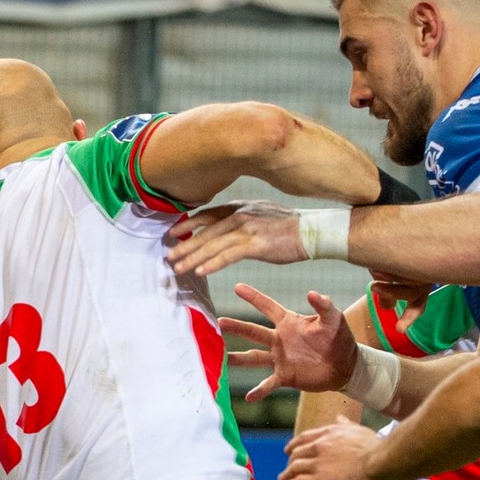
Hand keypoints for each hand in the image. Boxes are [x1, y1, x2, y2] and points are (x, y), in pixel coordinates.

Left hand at [166, 201, 304, 276]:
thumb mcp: (259, 215)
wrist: (312, 230)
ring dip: (192, 257)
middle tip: (167, 256)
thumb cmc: (286, 226)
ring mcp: (248, 229)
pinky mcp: (257, 245)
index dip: (187, 225)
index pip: (206, 215)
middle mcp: (240, 215)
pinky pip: (229, 256)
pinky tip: (200, 272)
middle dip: (184, 245)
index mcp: (239, 207)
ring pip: (213, 245)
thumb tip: (222, 228)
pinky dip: (213, 263)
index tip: (170, 235)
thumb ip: (239, 219)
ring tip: (177, 268)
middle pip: (205, 232)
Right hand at [223, 285, 359, 401]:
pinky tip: (249, 397)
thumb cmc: (339, 338)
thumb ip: (323, 306)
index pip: (267, 307)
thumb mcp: (334, 319)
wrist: (345, 366)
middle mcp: (279, 340)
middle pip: (252, 331)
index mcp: (289, 323)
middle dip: (236, 327)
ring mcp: (279, 358)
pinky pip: (268, 383)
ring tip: (221, 358)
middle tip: (218, 321)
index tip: (237, 287)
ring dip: (238, 358)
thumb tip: (311, 293)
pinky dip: (259, 390)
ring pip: (253, 357)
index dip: (253, 296)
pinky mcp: (285, 376)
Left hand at [282, 418, 384, 479]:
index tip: (289, 450)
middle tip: (289, 469)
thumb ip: (346, 425)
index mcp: (328, 433)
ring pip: (293, 468)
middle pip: (296, 454)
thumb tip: (339, 418)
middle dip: (290, 461)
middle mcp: (318, 446)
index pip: (303, 438)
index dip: (293, 445)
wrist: (380, 462)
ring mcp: (316, 463)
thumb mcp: (359, 430)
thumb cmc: (375, 448)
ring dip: (286, 475)